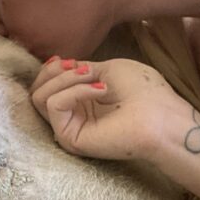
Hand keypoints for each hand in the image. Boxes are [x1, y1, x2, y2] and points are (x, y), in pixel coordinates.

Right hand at [29, 56, 197, 161]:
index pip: (46, 83)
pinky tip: (100, 90)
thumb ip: (77, 69)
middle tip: (82, 69)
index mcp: (79, 100)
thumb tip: (55, 65)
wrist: (162, 117)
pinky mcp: (69, 137)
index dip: (52, 67)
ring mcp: (68, 127)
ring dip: (65, 79)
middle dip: (54, 72)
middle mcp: (71, 115)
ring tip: (93, 79)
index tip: (72, 61)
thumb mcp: (106, 68)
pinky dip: (74, 91)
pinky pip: (54, 105)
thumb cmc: (144, 92)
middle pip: (37, 89)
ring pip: (39, 97)